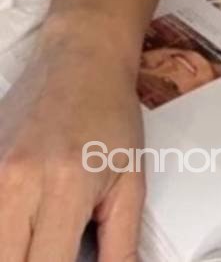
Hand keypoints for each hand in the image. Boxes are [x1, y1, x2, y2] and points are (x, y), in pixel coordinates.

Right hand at [0, 17, 145, 261]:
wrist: (80, 56)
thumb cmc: (111, 115)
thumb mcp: (130, 180)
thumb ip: (121, 243)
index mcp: (65, 188)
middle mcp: (18, 184)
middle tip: (54, 254)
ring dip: (13, 252)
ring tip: (37, 244)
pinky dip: (3, 234)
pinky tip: (18, 231)